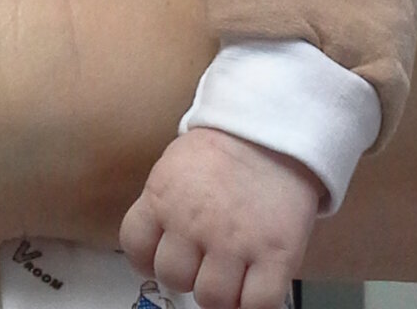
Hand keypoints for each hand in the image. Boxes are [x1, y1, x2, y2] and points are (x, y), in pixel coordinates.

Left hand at [119, 128, 320, 308]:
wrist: (280, 126)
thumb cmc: (230, 146)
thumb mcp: (179, 164)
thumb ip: (164, 203)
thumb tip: (159, 243)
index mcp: (164, 194)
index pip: (136, 247)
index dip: (150, 256)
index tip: (167, 253)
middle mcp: (193, 221)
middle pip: (173, 277)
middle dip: (190, 270)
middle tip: (208, 256)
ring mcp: (234, 240)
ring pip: (212, 299)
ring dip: (223, 289)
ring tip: (236, 267)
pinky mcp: (275, 254)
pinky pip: (257, 305)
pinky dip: (256, 302)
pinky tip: (258, 282)